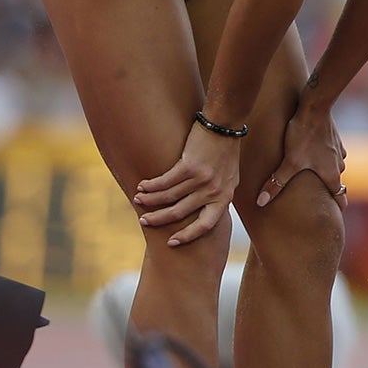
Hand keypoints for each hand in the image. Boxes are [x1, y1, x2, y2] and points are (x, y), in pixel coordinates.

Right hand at [134, 121, 241, 246]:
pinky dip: (151, 185)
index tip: (171, 242)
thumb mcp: (229, 177)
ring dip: (150, 200)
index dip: (188, 236)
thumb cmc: (226, 151)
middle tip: (145, 221)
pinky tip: (143, 186)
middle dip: (159, 219)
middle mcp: (213, 191)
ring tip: (139, 200)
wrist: (225, 125)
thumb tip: (202, 209)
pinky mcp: (189, 166)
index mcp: (224, 196)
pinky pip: (164, 182)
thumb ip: (217, 194)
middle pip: (181, 212)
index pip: (206, 225)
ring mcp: (201, 179)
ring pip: (169, 197)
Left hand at [258, 93, 346, 208]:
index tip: (337, 213)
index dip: (338, 205)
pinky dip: (327, 156)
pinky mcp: (334, 137)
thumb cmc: (304, 136)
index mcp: (331, 174)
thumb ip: (276, 184)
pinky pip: (333, 151)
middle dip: (331, 189)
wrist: (315, 107)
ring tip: (316, 174)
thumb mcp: (289, 162)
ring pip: (336, 166)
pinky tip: (317, 153)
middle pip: (337, 181)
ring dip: (329, 171)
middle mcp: (338, 164)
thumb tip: (261, 202)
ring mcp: (338, 150)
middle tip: (323, 196)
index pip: (340, 195)